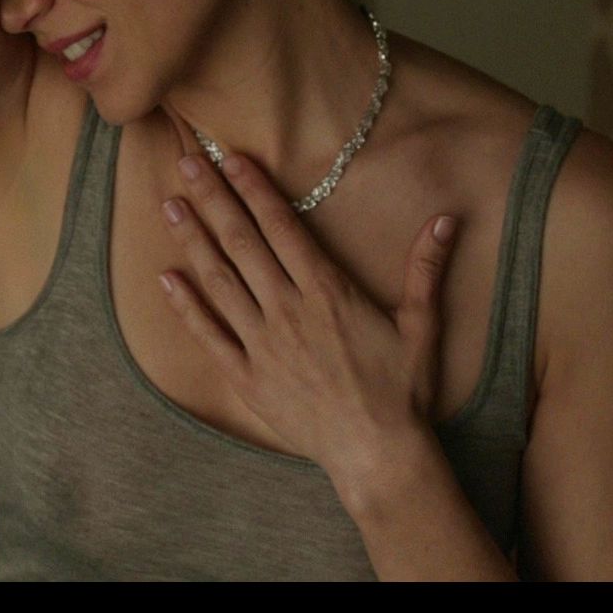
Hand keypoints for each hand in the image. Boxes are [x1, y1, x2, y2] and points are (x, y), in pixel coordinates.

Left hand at [155, 143, 460, 482]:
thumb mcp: (421, 325)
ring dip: (193, 240)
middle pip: (242, 242)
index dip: (254, 189)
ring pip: (219, 281)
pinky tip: (166, 278)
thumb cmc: (402, 391)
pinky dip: (186, 306)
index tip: (230, 158)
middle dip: (213, 199)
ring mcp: (262, 344)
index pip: (281, 227)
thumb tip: (446, 220)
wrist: (378, 453)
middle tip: (185, 162)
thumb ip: (425, 269)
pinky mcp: (246, 378)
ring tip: (169, 205)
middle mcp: (287, 309)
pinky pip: (208, 336)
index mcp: (326, 291)